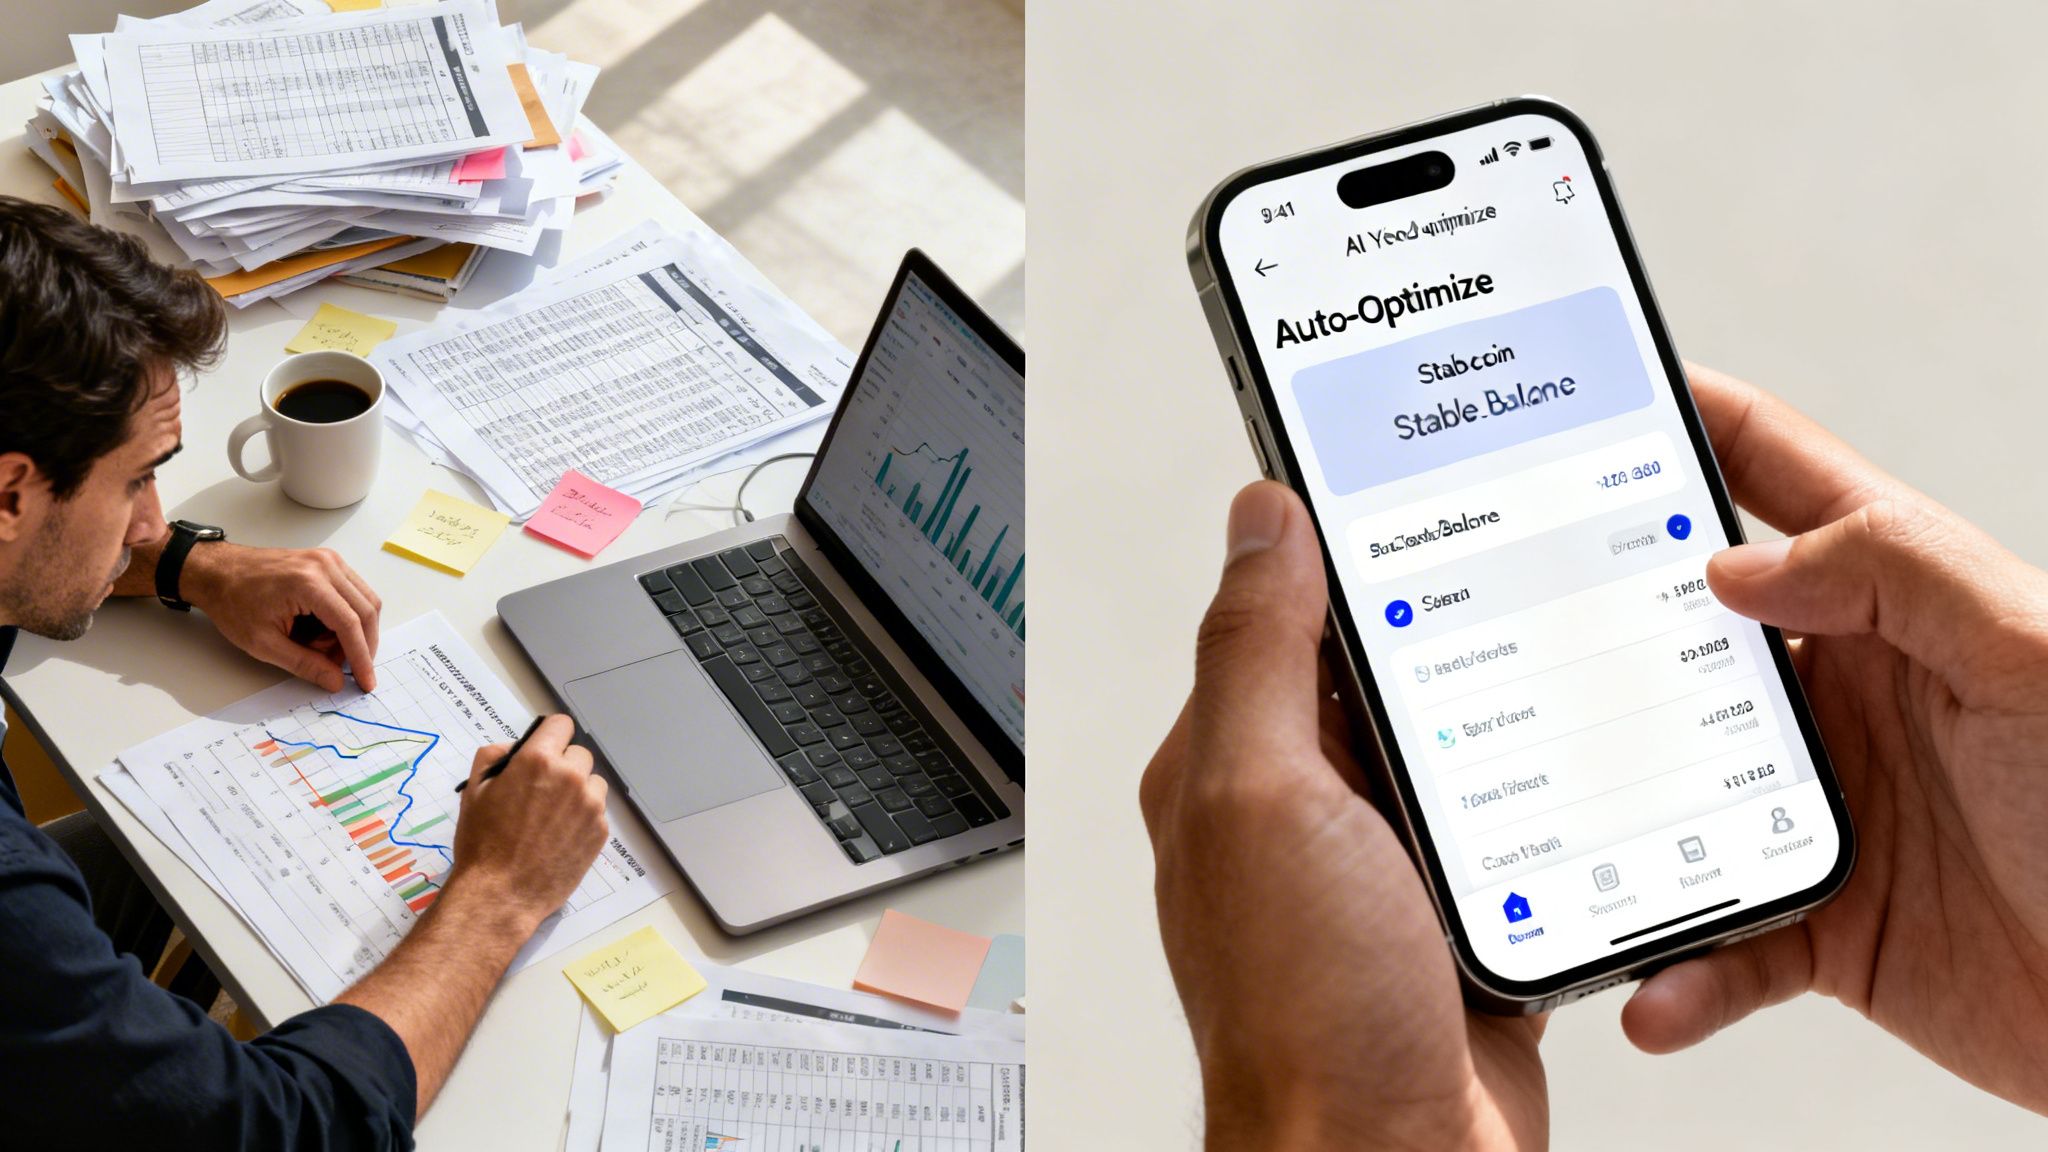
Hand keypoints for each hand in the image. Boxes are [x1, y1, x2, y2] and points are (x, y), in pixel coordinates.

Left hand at [180, 541, 381, 692]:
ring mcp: (329, 560)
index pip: (350, 623)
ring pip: (365, 600)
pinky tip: (325, 630)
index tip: (366, 680)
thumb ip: (304, 664)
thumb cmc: (233, 602)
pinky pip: (354, 592)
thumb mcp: (264, 643)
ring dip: (355, 631)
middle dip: (361, 645)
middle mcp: (325, 566)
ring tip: (326, 648)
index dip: (361, 657)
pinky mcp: (328, 562)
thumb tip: (334, 680)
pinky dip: (348, 616)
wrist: (216, 572)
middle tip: (344, 668)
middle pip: (367, 610)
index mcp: (308, 583)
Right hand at [445, 714, 607, 927]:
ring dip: (578, 791)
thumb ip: (492, 756)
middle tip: (542, 790)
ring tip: (552, 815)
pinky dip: (583, 817)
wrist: (501, 893)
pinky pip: (597, 811)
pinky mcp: (601, 831)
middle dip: (563, 765)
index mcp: (538, 760)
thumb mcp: (474, 791)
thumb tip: (513, 747)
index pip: (561, 724)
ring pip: (593, 783)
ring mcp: (590, 805)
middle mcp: (571, 777)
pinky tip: (560, 835)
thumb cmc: (483, 842)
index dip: (551, 735)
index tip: (545, 748)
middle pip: (579, 754)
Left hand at [1141, 482, 1546, 1151]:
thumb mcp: (1266, 797)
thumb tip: (1260, 521)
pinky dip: (1546, 802)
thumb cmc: (1307, 1017)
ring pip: (1454, 747)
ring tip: (1564, 645)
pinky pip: (1509, 830)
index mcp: (1235, 768)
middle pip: (1382, 677)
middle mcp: (1301, 814)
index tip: (1405, 482)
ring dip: (1504, 711)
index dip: (1340, 547)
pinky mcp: (1457, 920)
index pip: (1281, 617)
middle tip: (1518, 553)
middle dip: (1446, 625)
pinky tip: (1583, 771)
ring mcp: (1382, 870)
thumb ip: (1259, 654)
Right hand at [1620, 365, 2047, 1113]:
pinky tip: (1658, 988)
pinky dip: (1680, 970)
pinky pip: (1722, 940)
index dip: (1685, 420)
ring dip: (1611, 822)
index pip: (1771, 474)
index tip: (1586, 393)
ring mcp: (1822, 804)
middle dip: (1588, 627)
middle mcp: (1840, 691)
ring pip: (1669, 792)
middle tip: (1500, 626)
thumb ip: (1898, 576)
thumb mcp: (2034, 654)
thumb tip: (1733, 566)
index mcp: (1892, 601)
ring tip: (1554, 841)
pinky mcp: (1821, 920)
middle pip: (1678, 636)